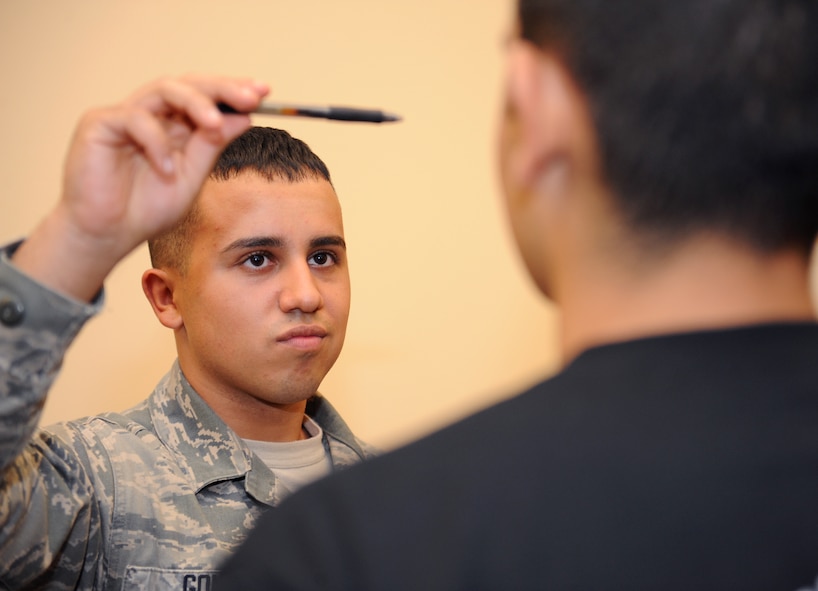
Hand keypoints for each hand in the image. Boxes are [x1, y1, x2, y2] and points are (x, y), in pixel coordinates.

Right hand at [12, 74, 268, 300]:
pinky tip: (166, 168)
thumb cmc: (145, 211)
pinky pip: (135, 118)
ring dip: (196, 103)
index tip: (264, 92)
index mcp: (175, 126)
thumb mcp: (191, 177)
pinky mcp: (99, 123)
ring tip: (215, 123)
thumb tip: (244, 117)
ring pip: (164, 89)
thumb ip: (211, 146)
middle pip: (189, 84)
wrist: (106, 236)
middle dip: (222, 88)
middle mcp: (152, 114)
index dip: (233, 91)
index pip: (206, 97)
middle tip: (251, 96)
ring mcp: (124, 115)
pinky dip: (156, 141)